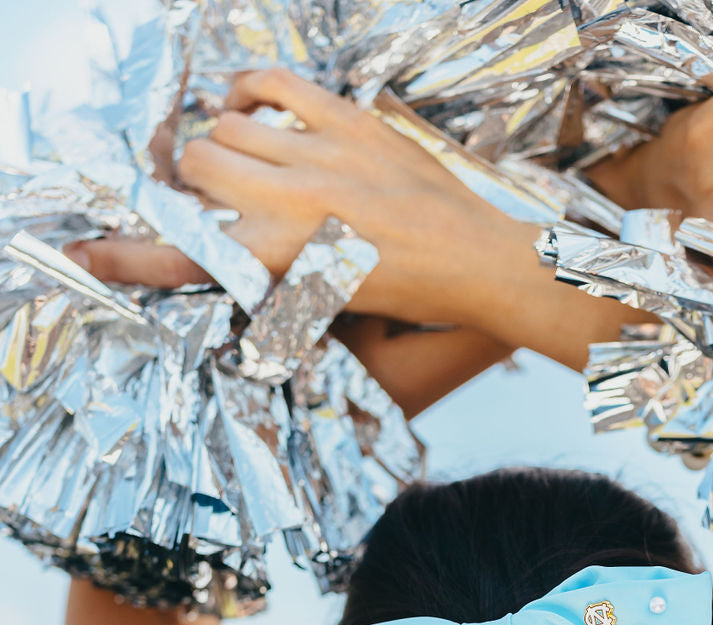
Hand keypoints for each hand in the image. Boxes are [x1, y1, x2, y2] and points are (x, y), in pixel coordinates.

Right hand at [71, 68, 520, 329]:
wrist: (474, 264)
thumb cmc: (402, 295)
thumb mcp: (323, 303)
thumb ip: (266, 278)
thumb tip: (223, 254)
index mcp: (276, 264)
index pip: (180, 255)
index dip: (124, 256)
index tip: (87, 255)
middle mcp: (287, 209)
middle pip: (193, 170)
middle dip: (186, 180)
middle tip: (201, 189)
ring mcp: (317, 159)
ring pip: (226, 128)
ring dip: (219, 140)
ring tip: (236, 157)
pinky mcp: (347, 122)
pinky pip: (272, 83)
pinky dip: (247, 89)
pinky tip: (248, 106)